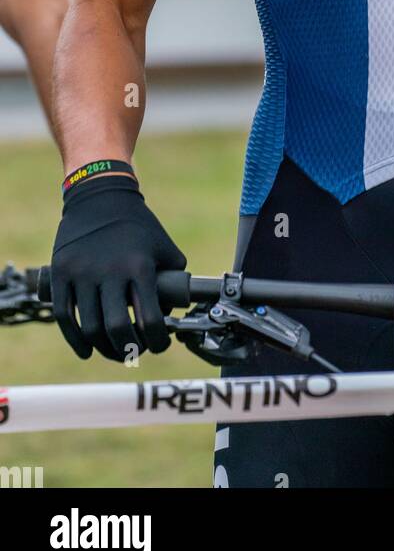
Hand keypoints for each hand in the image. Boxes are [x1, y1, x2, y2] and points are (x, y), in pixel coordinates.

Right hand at [51, 176, 185, 360]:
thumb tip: (175, 313)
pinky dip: (75, 340)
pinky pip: (65, 316)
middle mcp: (110, 270)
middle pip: (117, 328)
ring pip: (90, 327)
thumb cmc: (137, 225)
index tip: (160, 346)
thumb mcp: (163, 246)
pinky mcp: (60, 273)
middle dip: (129, 349)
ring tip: (115, 352)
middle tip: (135, 353)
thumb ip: (173, 277)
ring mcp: (82, 272)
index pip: (150, 317)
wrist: (99, 197)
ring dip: (104, 349)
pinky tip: (86, 350)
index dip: (157, 341)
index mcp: (139, 265)